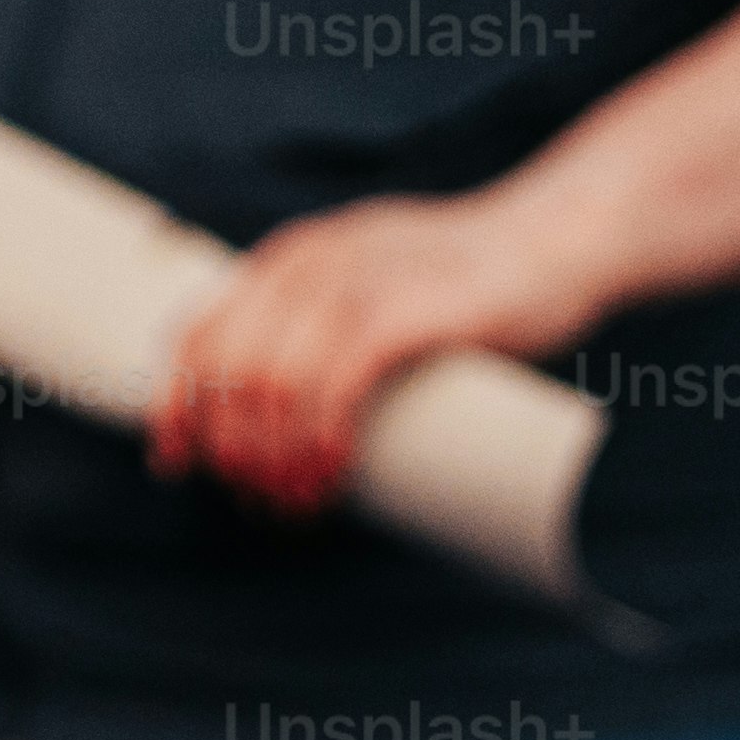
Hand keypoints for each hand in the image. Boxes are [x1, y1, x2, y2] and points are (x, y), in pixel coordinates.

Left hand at [148, 192, 610, 513]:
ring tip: (300, 501)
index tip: (179, 467)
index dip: (175, 409)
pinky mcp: (405, 309)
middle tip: (260, 498)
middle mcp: (310, 263)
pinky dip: (319, 441)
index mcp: (290, 260)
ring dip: (272, 460)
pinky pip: (332, 386)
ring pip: (270, 386)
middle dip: (231, 450)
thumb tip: (264, 419)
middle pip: (225, 373)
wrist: (564, 239)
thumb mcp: (371, 292)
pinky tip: (330, 473)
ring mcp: (357, 280)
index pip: (197, 337)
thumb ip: (320, 329)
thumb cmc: (465, 288)